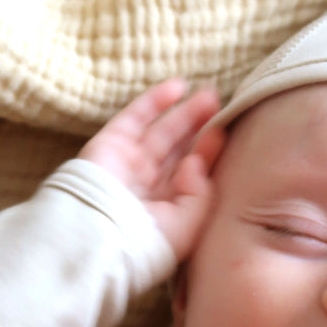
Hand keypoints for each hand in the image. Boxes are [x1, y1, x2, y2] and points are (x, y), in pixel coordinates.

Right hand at [79, 79, 224, 257]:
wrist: (102, 235)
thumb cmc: (148, 240)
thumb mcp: (188, 225)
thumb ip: (200, 194)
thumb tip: (196, 162)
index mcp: (167, 208)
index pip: (192, 174)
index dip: (208, 152)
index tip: (224, 132)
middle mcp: (149, 185)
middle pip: (179, 150)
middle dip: (199, 129)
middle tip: (221, 107)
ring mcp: (130, 163)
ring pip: (162, 131)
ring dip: (185, 112)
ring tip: (209, 95)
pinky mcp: (113, 144)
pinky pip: (136, 117)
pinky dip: (155, 100)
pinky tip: (178, 86)